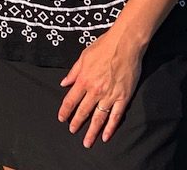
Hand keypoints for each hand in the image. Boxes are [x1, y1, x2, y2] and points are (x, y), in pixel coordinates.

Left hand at [58, 27, 144, 146]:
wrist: (124, 44)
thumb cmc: (104, 46)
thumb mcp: (83, 56)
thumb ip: (73, 72)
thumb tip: (64, 83)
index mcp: (84, 79)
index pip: (71, 100)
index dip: (65, 111)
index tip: (61, 118)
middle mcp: (95, 90)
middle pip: (83, 111)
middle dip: (76, 123)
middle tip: (72, 131)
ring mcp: (109, 95)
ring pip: (98, 118)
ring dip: (92, 131)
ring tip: (87, 142)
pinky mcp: (123, 97)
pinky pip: (115, 116)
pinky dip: (110, 128)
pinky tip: (106, 136)